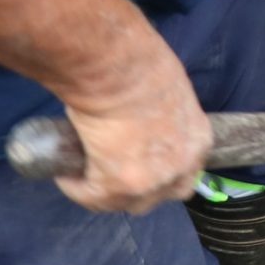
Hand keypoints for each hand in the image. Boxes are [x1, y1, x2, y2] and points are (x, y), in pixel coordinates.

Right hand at [55, 53, 211, 214]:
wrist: (116, 64)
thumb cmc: (138, 61)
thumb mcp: (166, 88)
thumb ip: (161, 113)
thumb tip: (138, 118)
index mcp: (199, 140)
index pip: (184, 170)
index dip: (159, 170)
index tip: (136, 162)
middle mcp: (184, 166)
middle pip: (161, 195)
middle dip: (137, 189)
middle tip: (110, 172)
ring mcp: (154, 181)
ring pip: (127, 202)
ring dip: (106, 193)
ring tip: (84, 175)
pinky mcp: (120, 185)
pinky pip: (92, 197)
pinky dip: (76, 188)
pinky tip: (65, 175)